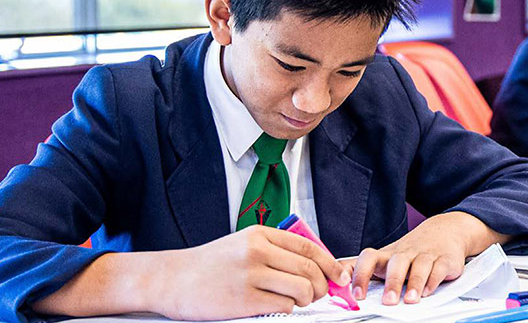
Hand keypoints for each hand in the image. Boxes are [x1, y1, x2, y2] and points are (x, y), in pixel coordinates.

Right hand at [150, 226, 349, 319]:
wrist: (171, 279)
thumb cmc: (209, 264)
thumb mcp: (242, 244)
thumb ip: (275, 250)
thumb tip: (314, 265)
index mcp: (260, 234)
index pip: (309, 246)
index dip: (330, 263)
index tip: (339, 275)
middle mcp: (257, 251)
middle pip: (309, 269)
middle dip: (321, 286)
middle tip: (318, 294)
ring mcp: (251, 275)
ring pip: (301, 289)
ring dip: (305, 300)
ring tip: (296, 301)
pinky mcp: (244, 300)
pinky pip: (283, 307)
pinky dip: (287, 309)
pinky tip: (276, 307)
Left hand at [347, 212, 508, 305]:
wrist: (445, 231)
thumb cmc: (411, 250)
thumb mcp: (386, 257)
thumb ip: (362, 268)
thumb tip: (335, 280)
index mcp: (387, 255)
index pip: (369, 258)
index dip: (360, 274)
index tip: (357, 293)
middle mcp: (405, 253)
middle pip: (396, 263)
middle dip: (392, 282)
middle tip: (388, 301)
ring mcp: (425, 255)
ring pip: (418, 266)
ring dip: (414, 283)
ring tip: (409, 300)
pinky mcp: (444, 260)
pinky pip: (438, 269)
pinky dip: (433, 281)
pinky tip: (428, 291)